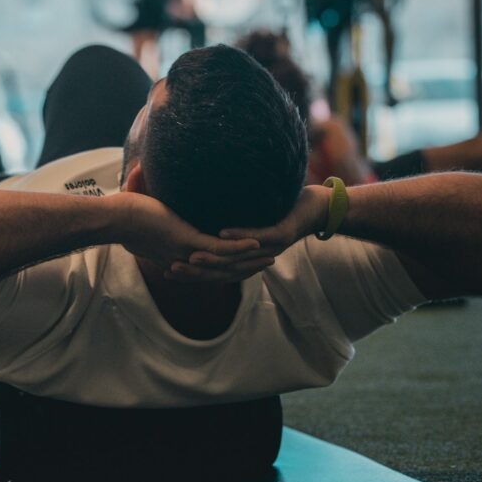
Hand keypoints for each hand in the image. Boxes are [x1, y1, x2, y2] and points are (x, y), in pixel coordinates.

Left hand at [113, 192, 264, 281]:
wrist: (113, 218)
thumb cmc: (122, 213)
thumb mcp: (140, 203)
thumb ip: (145, 189)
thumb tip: (140, 168)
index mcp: (176, 252)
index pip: (208, 263)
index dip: (227, 263)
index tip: (243, 258)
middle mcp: (184, 256)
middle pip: (222, 267)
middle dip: (246, 265)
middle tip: (267, 260)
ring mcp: (186, 250)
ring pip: (226, 260)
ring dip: (250, 258)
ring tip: (271, 254)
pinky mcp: (187, 241)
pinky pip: (220, 249)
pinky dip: (240, 247)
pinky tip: (258, 243)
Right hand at [166, 186, 330, 281]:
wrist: (314, 207)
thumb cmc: (276, 210)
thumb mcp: (241, 218)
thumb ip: (219, 222)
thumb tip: (192, 217)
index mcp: (244, 259)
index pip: (212, 271)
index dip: (190, 274)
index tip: (167, 270)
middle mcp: (255, 259)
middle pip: (220, 271)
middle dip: (195, 271)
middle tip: (171, 268)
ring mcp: (269, 248)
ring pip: (236, 258)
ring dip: (213, 258)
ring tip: (190, 255)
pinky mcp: (282, 235)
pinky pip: (258, 238)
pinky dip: (239, 237)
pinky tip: (222, 232)